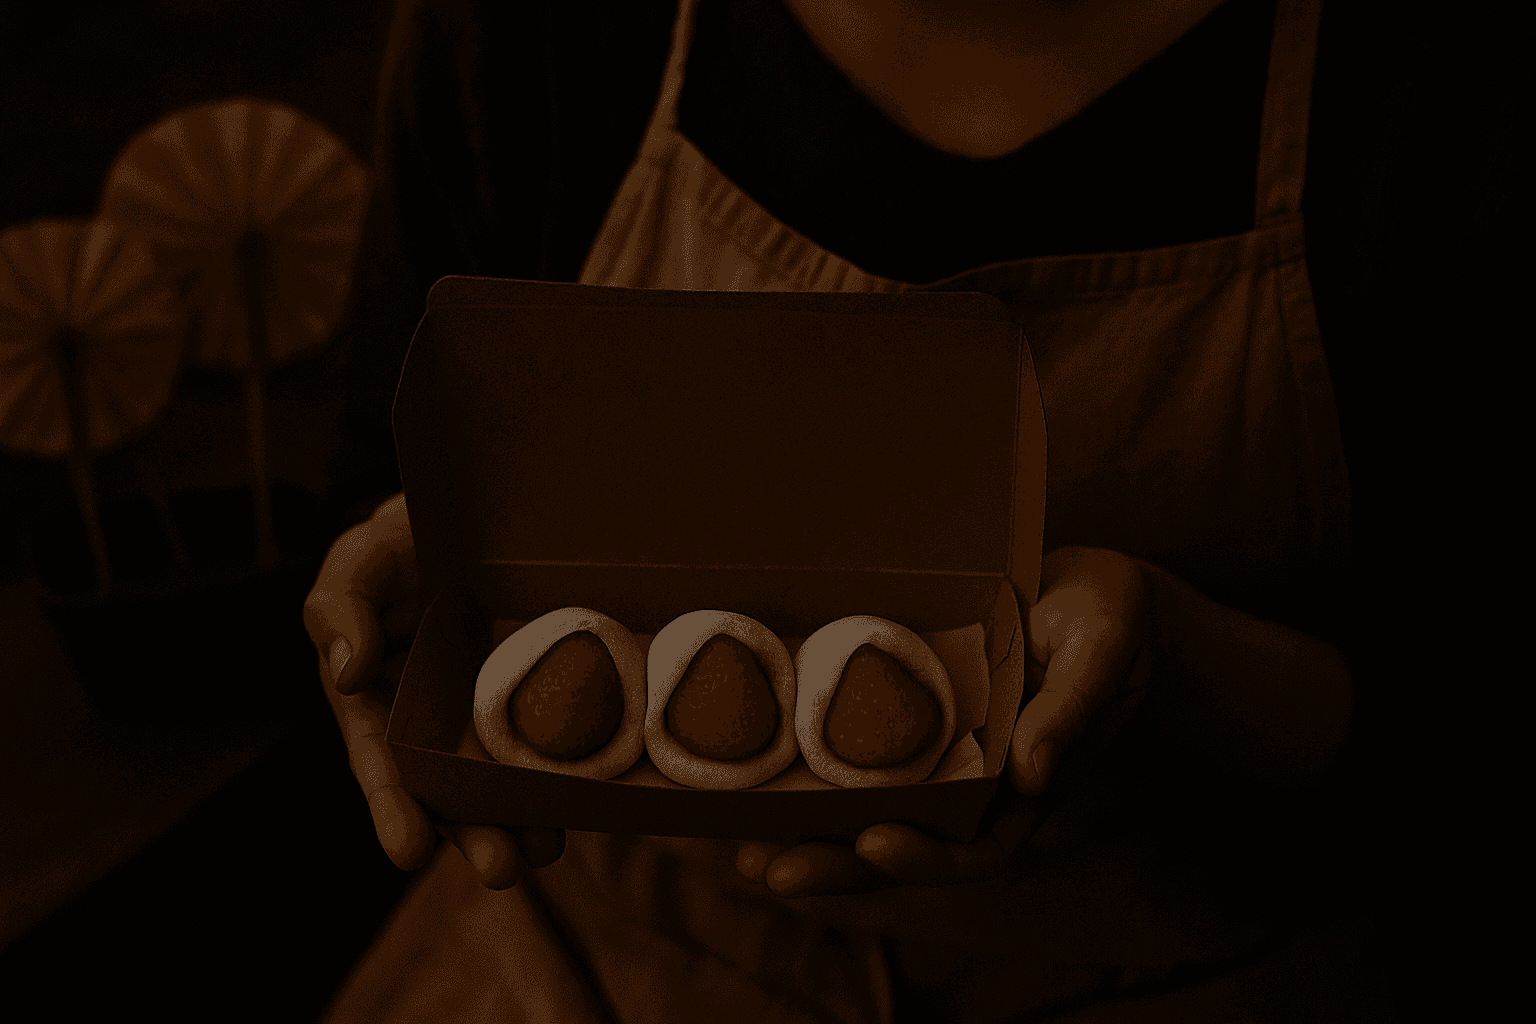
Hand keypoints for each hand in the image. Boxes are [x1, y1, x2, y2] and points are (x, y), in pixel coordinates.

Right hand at [303, 493, 564, 888]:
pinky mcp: (535, 695)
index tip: (407, 851)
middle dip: (469, 833)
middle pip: (444, 789)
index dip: (393, 805)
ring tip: (543, 850)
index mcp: (377, 699)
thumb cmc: (401, 541)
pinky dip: (562, 775)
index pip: (380, 760)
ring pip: (497, 779)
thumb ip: (338, 608)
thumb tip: (346, 671)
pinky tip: (586, 802)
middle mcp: (430, 719)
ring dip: (519, 820)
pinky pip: (545, 742)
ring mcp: (485, 712)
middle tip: (499, 869)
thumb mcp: (360, 560)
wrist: (471, 513)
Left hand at [736, 546, 1153, 897]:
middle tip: (773, 870)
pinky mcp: (900, 713)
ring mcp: (932, 750)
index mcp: (1025, 780)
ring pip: (866, 810)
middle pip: (905, 843)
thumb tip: (1035, 774)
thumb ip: (1076, 703)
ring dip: (807, 835)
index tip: (877, 844)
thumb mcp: (1105, 642)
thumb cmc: (1104, 614)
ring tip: (743, 851)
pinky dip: (805, 773)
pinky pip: (849, 755)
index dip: (928, 858)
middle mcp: (972, 780)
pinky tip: (750, 778)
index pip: (979, 846)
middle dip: (838, 864)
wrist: (1079, 586)